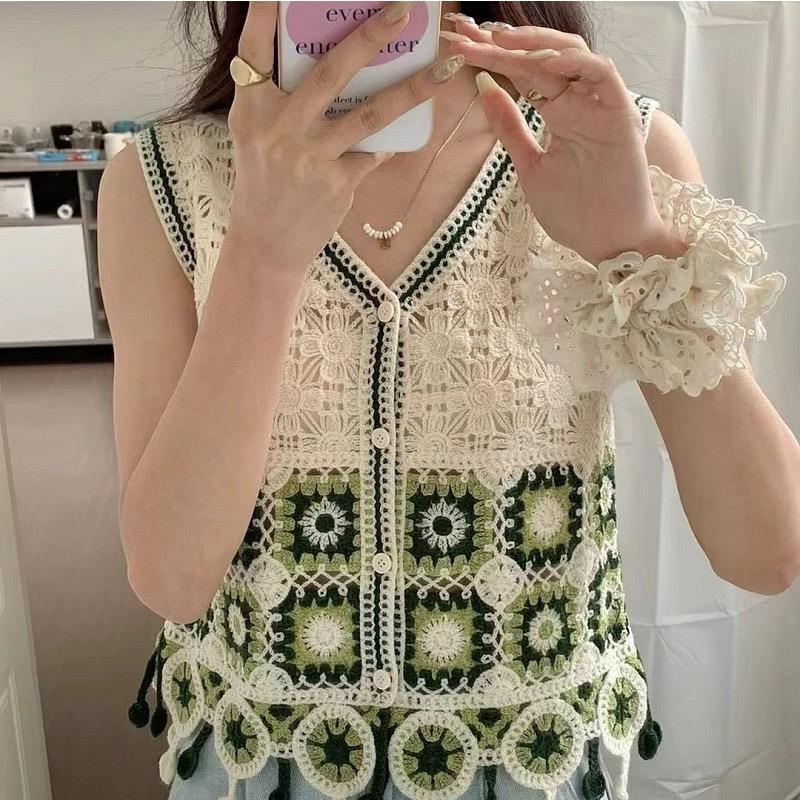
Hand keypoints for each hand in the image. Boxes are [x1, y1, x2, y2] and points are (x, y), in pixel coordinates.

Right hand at [227, 1, 466, 269]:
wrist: (266, 244)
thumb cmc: (263, 184)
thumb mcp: (256, 136)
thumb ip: (281, 100)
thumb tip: (330, 61)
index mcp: (251, 108)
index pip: (255, 47)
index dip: (268, 10)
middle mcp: (279, 127)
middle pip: (331, 70)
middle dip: (370, 35)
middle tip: (403, 8)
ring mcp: (311, 156)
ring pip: (371, 112)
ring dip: (413, 87)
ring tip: (445, 66)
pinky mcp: (337, 183)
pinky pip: (375, 151)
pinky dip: (394, 138)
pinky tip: (414, 127)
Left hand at [443, 20, 675, 264]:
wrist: (609, 243)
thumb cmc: (575, 211)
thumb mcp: (530, 165)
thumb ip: (510, 127)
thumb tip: (483, 89)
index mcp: (560, 114)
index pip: (524, 74)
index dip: (493, 58)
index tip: (461, 47)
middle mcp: (581, 103)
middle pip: (541, 59)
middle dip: (504, 44)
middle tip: (468, 33)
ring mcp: (601, 106)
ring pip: (572, 56)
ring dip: (535, 44)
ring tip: (499, 40)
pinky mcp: (622, 114)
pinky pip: (601, 73)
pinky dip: (573, 62)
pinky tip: (541, 60)